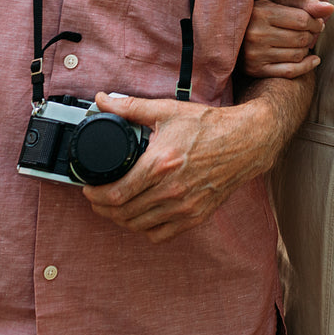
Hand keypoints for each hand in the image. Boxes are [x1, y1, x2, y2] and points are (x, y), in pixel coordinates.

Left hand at [82, 92, 279, 242]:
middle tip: (96, 198)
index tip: (88, 188)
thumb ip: (130, 107)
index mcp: (160, 164)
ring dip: (120, 219)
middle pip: (122, 213)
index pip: (116, 193)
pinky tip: (139, 216)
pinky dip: (144, 229)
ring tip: (113, 206)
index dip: (94, 195)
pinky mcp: (195, 217)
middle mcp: (171, 190)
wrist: (245, 142)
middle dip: (102, 207)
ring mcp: (184, 207)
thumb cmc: (208, 126)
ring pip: (138, 226)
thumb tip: (102, 100)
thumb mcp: (167, 111)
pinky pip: (160, 234)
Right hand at [241, 0, 333, 78]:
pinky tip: (313, 60)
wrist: (231, 34)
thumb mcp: (278, 2)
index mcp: (262, 12)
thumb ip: (305, 3)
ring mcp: (255, 54)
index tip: (317, 22)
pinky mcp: (256, 70)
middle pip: (301, 38)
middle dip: (312, 35)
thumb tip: (330, 8)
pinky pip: (290, 72)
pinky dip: (306, 66)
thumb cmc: (260, 15)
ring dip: (307, 49)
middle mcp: (256, 34)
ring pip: (297, 55)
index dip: (316, 22)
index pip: (302, 19)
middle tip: (311, 33)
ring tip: (303, 43)